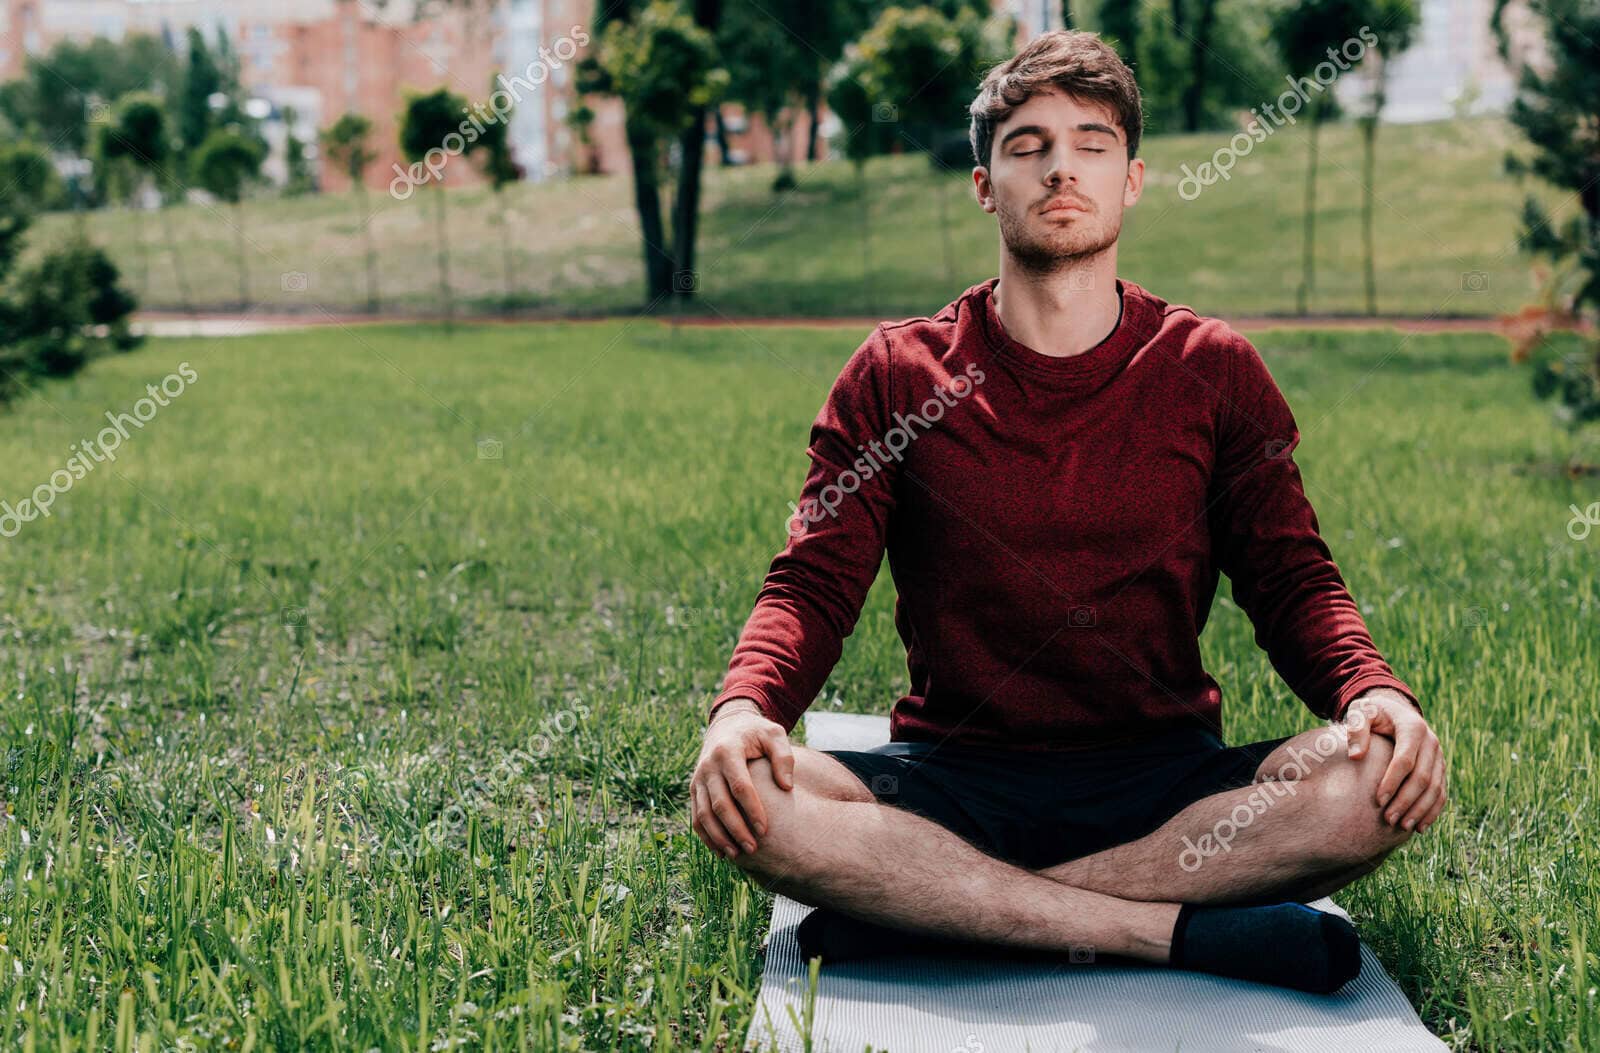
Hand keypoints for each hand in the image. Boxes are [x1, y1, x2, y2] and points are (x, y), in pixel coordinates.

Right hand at [689, 699, 794, 858]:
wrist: (727, 726)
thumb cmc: (756, 733)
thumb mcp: (774, 734)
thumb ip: (783, 757)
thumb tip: (786, 786)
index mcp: (728, 751)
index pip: (740, 787)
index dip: (752, 810)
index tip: (765, 830)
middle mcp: (708, 766)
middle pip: (719, 804)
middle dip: (736, 830)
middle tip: (753, 849)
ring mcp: (698, 778)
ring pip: (703, 814)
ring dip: (719, 837)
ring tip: (737, 855)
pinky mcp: (694, 789)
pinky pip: (696, 816)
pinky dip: (706, 836)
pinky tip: (722, 851)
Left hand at [1342, 688, 1445, 832]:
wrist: (1394, 710)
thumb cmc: (1373, 713)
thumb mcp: (1361, 712)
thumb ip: (1357, 729)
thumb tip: (1355, 756)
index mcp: (1413, 728)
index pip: (1405, 760)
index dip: (1393, 782)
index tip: (1378, 800)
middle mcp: (1431, 742)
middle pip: (1423, 778)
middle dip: (1406, 801)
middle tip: (1388, 819)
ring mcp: (1438, 756)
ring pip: (1435, 788)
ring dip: (1420, 810)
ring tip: (1403, 827)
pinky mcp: (1440, 767)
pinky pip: (1441, 792)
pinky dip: (1432, 810)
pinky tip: (1420, 827)